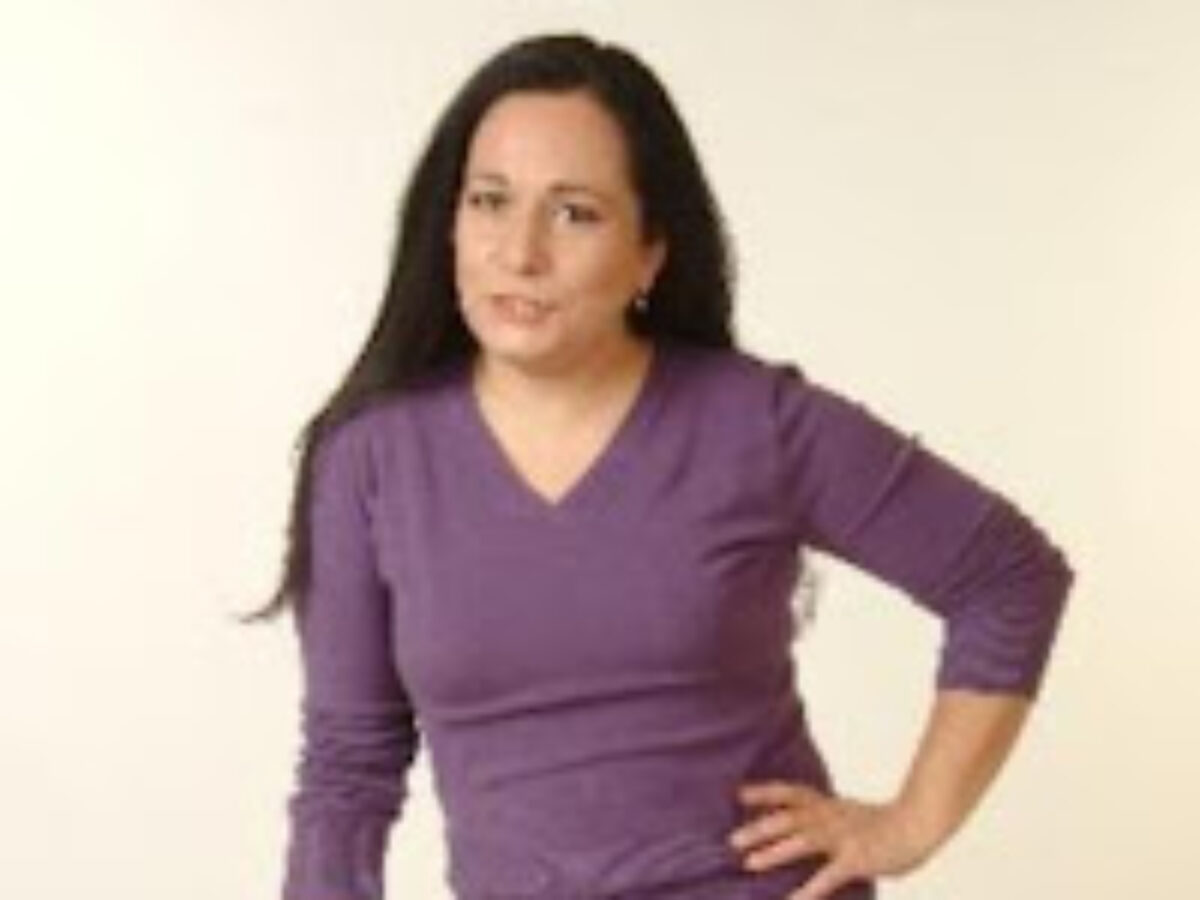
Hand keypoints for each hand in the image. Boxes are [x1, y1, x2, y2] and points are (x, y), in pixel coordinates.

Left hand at [727, 780, 936, 899]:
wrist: (918, 824)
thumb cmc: (882, 824)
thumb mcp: (847, 812)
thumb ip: (823, 817)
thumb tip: (797, 827)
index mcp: (828, 804)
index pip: (791, 793)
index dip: (765, 793)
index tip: (738, 795)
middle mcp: (831, 816)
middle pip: (789, 818)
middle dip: (760, 828)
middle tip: (732, 840)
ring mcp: (844, 837)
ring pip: (803, 841)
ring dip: (774, 852)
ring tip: (750, 863)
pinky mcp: (857, 859)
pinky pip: (828, 876)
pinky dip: (807, 890)